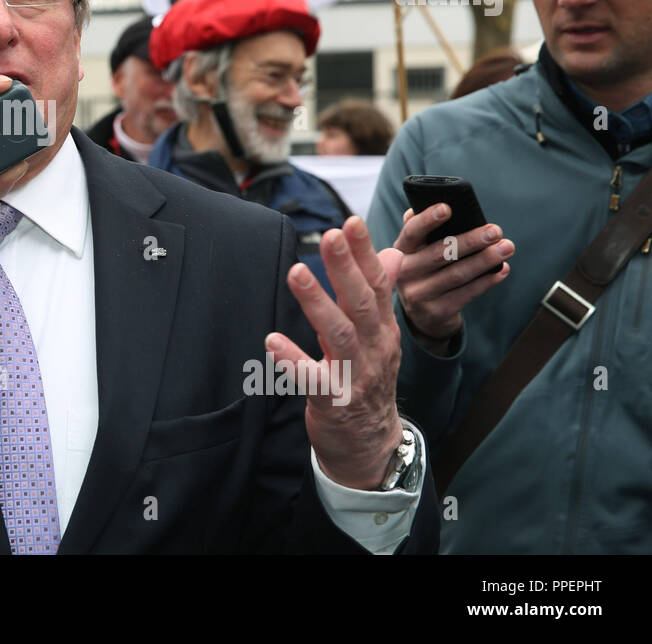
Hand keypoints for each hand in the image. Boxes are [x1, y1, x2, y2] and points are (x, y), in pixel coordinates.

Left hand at [268, 216, 402, 489]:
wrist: (370, 443)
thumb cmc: (368, 379)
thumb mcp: (380, 335)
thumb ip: (381, 294)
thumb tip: (393, 253)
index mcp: (382, 329)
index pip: (378, 284)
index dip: (365, 253)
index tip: (351, 222)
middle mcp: (374, 348)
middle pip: (361, 303)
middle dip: (345, 268)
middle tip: (330, 236)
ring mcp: (355, 375)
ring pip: (338, 334)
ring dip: (317, 303)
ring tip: (296, 273)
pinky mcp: (333, 400)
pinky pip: (313, 378)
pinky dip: (293, 359)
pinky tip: (272, 341)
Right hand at [391, 204, 511, 352]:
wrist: (423, 316)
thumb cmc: (425, 272)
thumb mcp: (416, 253)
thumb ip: (420, 232)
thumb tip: (428, 206)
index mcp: (400, 252)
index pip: (411, 232)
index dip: (427, 220)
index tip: (447, 208)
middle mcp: (404, 273)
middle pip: (440, 254)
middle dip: (470, 241)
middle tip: (495, 231)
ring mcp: (418, 295)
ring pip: (457, 274)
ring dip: (485, 260)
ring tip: (507, 248)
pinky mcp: (436, 312)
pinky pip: (466, 294)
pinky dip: (487, 281)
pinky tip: (502, 270)